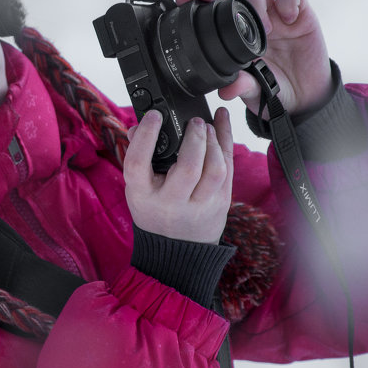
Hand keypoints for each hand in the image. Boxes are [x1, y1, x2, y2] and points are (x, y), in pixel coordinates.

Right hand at [124, 107, 233, 243]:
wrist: (177, 251)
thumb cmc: (154, 210)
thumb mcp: (138, 188)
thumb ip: (139, 156)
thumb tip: (140, 124)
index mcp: (142, 195)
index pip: (139, 162)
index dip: (146, 137)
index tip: (154, 116)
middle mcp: (171, 203)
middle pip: (188, 168)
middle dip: (195, 138)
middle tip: (195, 121)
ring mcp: (200, 205)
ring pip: (215, 170)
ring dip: (214, 142)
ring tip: (207, 126)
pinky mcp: (221, 202)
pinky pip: (228, 169)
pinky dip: (226, 143)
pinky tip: (221, 124)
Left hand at [176, 0, 333, 116]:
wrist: (305, 95)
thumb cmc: (273, 87)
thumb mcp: (255, 91)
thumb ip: (243, 87)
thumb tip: (226, 90)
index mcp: (229, 31)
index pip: (209, 6)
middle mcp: (247, 16)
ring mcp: (271, 10)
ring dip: (254, 1)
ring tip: (265, 29)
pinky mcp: (298, 10)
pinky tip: (289, 18)